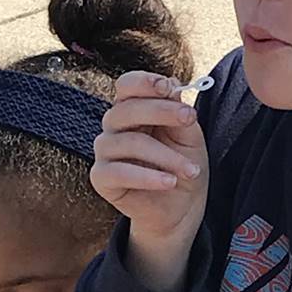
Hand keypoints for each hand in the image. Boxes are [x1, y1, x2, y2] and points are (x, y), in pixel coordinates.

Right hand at [91, 72, 208, 270]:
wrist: (180, 208)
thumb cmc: (181, 166)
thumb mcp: (188, 136)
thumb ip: (178, 112)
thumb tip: (171, 85)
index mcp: (133, 110)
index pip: (127, 85)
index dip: (145, 83)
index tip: (170, 87)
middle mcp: (113, 127)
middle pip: (125, 109)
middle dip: (161, 111)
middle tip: (190, 119)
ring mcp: (104, 152)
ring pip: (128, 142)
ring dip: (166, 155)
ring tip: (191, 170)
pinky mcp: (101, 178)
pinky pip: (118, 172)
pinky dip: (148, 177)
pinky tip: (170, 182)